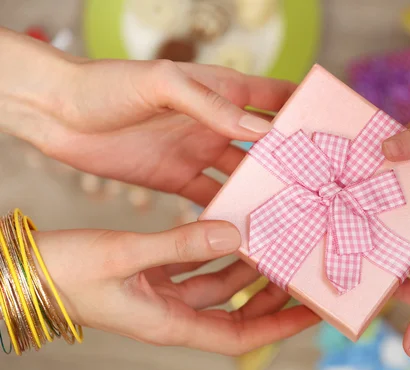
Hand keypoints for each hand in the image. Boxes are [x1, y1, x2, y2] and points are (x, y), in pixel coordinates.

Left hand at [0, 28, 293, 204]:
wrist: (59, 114)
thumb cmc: (108, 85)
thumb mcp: (161, 83)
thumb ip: (210, 103)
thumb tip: (260, 129)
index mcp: (220, 90)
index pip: (274, 98)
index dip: (304, 111)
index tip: (333, 130)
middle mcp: (215, 123)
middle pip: (265, 145)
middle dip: (292, 163)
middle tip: (322, 187)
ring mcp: (197, 153)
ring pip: (243, 177)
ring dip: (264, 193)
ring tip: (292, 214)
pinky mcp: (176, 179)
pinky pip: (212, 198)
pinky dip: (228, 212)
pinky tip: (246, 229)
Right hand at [33, 221, 318, 354]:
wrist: (25, 270)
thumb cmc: (66, 272)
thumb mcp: (125, 254)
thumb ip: (181, 244)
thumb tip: (233, 233)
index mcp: (170, 323)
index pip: (241, 335)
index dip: (280, 327)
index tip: (313, 311)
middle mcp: (172, 313)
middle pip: (237, 311)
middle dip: (271, 295)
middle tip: (302, 270)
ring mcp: (162, 294)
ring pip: (219, 285)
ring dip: (246, 268)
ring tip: (275, 242)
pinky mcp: (151, 274)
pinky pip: (195, 265)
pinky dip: (214, 249)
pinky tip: (230, 227)